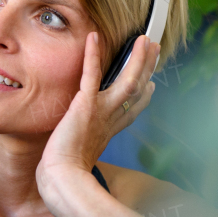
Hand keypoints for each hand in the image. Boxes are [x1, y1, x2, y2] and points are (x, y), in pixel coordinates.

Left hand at [36, 31, 159, 197]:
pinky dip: (93, 55)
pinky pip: (91, 74)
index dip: (143, 98)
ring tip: (145, 40)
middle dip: (147, 69)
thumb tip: (75, 166)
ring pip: (127, 81)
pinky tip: (94, 36)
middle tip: (154, 49)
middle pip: (136, 91)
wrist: (63, 180)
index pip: (130, 111)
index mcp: (107, 133)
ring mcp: (100, 112)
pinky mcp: (86, 105)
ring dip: (138, 60)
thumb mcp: (77, 164)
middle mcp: (109, 121)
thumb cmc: (64, 179)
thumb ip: (79, 158)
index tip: (151, 86)